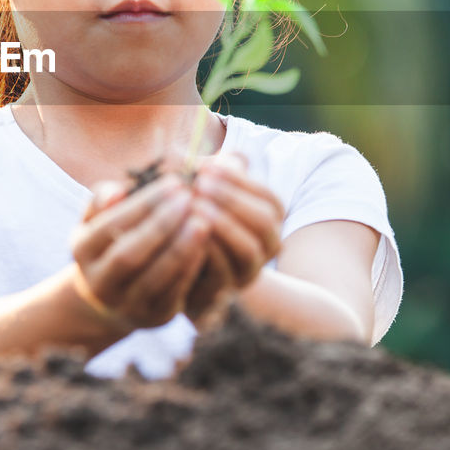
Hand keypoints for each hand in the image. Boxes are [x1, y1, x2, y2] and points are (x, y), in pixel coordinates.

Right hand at [69, 172, 210, 331]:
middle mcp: (98, 283)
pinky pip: (174, 294)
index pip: (110, 225)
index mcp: (82, 251)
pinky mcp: (154, 317)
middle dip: (161, 225)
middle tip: (190, 199)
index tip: (175, 182)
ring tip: (202, 220)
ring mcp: (126, 305)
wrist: (115, 293)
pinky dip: (190, 268)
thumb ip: (104, 199)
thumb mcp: (99, 218)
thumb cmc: (112, 240)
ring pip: (154, 279)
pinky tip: (206, 244)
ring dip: (180, 248)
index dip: (143, 204)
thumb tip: (118, 192)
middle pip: (129, 255)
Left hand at [183, 151, 285, 321]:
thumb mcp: (206, 194)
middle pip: (264, 222)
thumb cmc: (195, 222)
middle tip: (199, 184)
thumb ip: (214, 174)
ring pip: (248, 251)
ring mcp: (246, 273)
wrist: (180, 273)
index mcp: (268, 221)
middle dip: (232, 200)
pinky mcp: (224, 293)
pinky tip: (183, 233)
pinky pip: (221, 275)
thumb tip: (213, 156)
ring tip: (193, 207)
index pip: (268, 199)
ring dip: (222, 226)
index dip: (239, 181)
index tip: (207, 167)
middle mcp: (265, 249)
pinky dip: (206, 252)